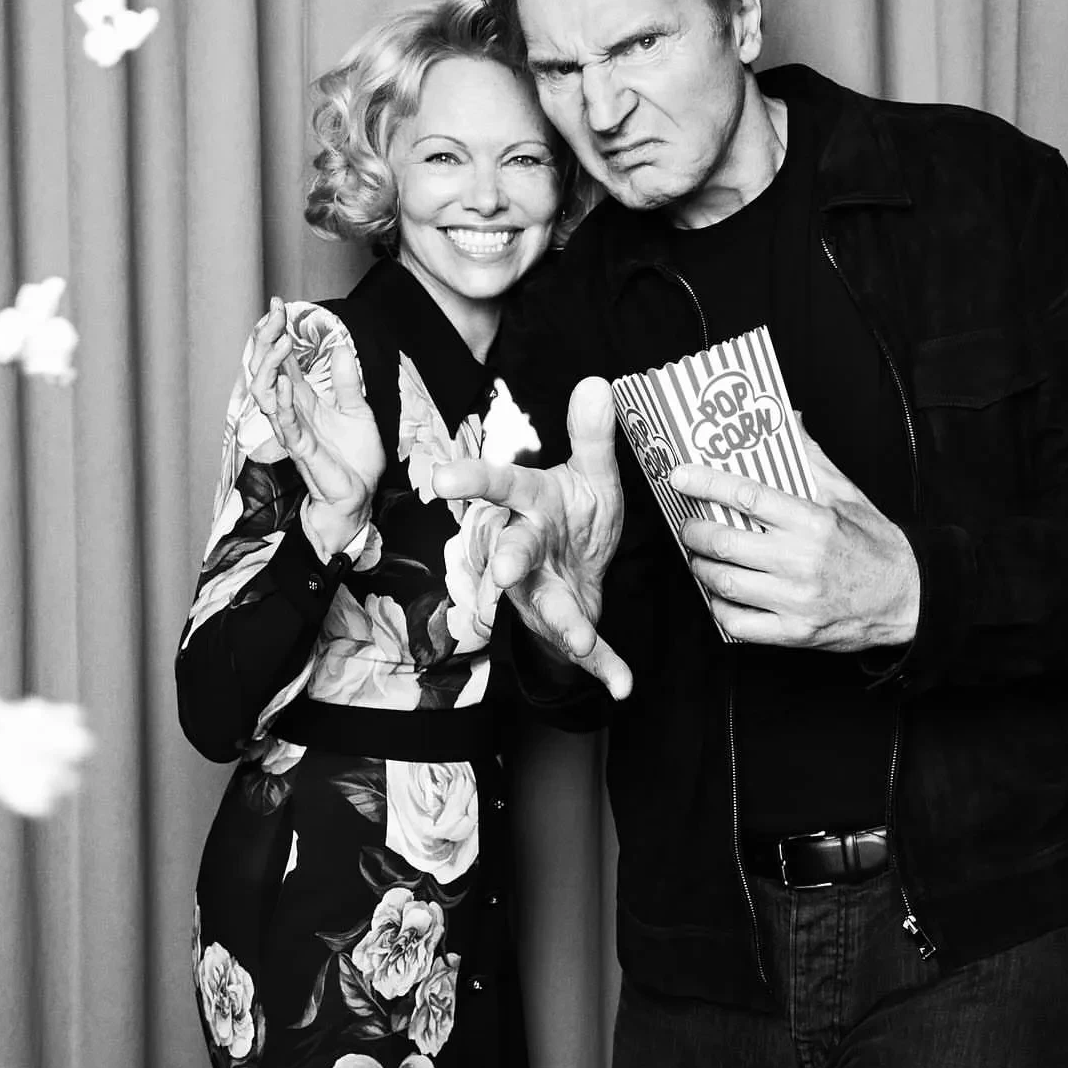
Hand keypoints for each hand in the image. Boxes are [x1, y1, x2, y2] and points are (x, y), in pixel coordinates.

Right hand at [250, 298, 384, 552]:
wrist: (360, 496)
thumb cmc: (355, 459)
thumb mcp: (358, 410)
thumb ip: (346, 382)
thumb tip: (341, 348)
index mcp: (305, 400)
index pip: (282, 361)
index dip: (276, 333)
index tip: (278, 305)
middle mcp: (293, 412)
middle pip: (266, 370)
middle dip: (265, 341)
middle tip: (272, 315)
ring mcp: (294, 430)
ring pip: (265, 394)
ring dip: (270, 366)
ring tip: (280, 341)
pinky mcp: (302, 450)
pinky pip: (285, 424)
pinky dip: (283, 403)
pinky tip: (285, 383)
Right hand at [431, 377, 631, 700]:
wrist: (580, 574)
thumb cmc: (575, 517)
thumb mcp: (592, 475)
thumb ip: (592, 436)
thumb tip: (598, 383)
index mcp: (531, 506)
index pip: (500, 487)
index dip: (472, 481)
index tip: (443, 477)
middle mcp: (525, 551)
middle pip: (510, 554)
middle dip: (506, 561)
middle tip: (502, 569)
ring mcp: (542, 592)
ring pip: (545, 607)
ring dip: (562, 623)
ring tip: (579, 638)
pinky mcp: (567, 626)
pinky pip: (584, 650)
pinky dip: (605, 668)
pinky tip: (623, 685)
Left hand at [671, 429, 919, 651]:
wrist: (908, 598)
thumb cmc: (875, 545)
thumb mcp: (847, 495)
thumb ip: (811, 459)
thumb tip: (788, 420)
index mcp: (814, 521)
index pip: (747, 495)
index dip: (706, 483)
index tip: (680, 476)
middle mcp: (801, 560)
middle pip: (724, 542)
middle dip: (693, 531)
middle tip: (688, 524)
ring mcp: (796, 600)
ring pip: (724, 582)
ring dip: (701, 568)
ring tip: (701, 557)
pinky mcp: (794, 633)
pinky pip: (738, 623)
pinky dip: (719, 607)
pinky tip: (720, 594)